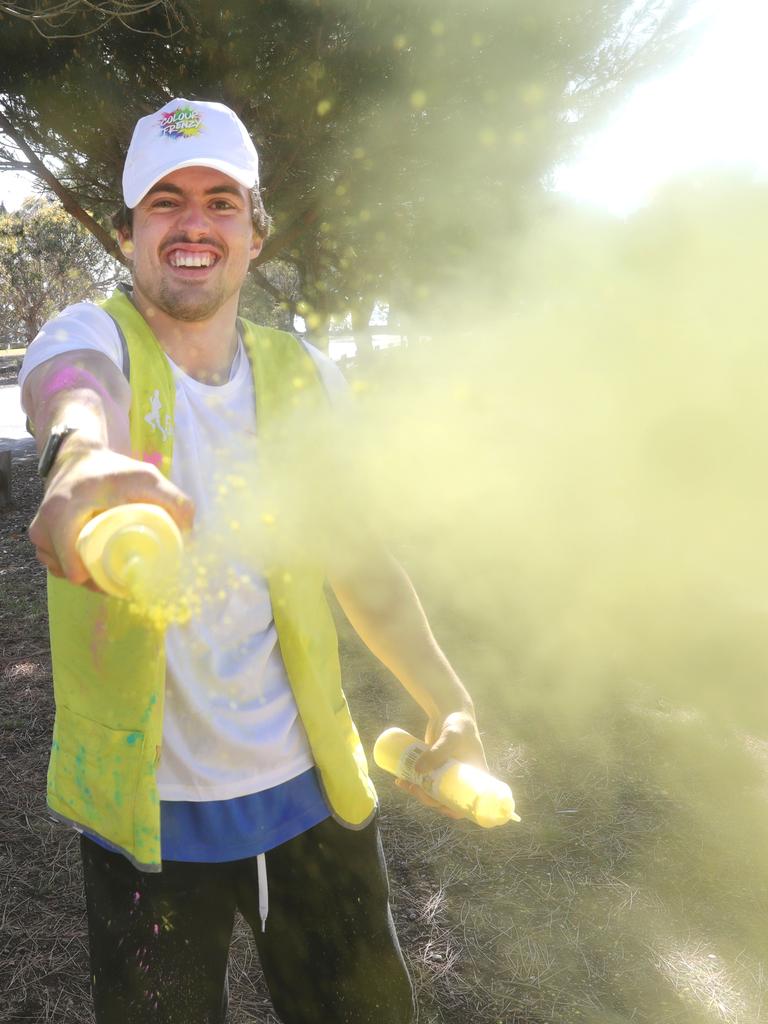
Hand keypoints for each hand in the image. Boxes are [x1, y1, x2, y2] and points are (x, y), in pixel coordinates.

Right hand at [28, 439, 193, 586]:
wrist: (78, 459)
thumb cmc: (112, 470)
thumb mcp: (146, 477)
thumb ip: (172, 499)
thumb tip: (188, 533)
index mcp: (63, 512)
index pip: (73, 561)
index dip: (97, 579)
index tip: (124, 582)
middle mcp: (43, 527)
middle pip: (73, 573)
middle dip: (100, 583)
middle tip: (129, 581)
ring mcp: (40, 536)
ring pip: (66, 573)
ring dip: (90, 579)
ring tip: (118, 575)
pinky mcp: (42, 540)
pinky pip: (60, 567)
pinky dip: (80, 571)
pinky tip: (100, 570)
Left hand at [395, 709, 487, 819]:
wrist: (449, 709)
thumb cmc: (458, 724)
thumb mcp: (451, 738)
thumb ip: (437, 752)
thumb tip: (417, 770)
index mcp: (475, 777)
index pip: (468, 802)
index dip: (455, 810)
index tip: (440, 807)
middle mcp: (462, 778)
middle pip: (446, 798)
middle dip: (429, 799)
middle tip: (415, 789)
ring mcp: (448, 773)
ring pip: (433, 790)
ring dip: (418, 792)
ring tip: (403, 783)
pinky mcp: (436, 766)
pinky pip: (425, 779)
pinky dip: (414, 782)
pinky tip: (401, 780)